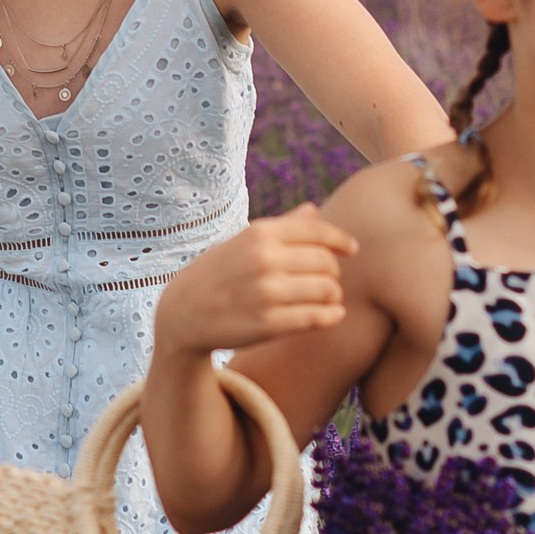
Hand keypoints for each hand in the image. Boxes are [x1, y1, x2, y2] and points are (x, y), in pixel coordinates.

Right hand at [157, 207, 358, 353]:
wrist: (183, 314)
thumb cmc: (218, 273)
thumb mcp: (243, 242)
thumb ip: (281, 227)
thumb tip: (313, 209)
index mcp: (259, 234)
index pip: (316, 230)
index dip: (340, 240)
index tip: (351, 249)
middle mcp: (264, 260)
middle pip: (326, 262)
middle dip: (333, 271)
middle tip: (328, 279)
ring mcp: (266, 293)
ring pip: (327, 290)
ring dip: (333, 295)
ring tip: (328, 298)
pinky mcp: (269, 324)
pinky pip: (316, 317)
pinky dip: (331, 316)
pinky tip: (332, 315)